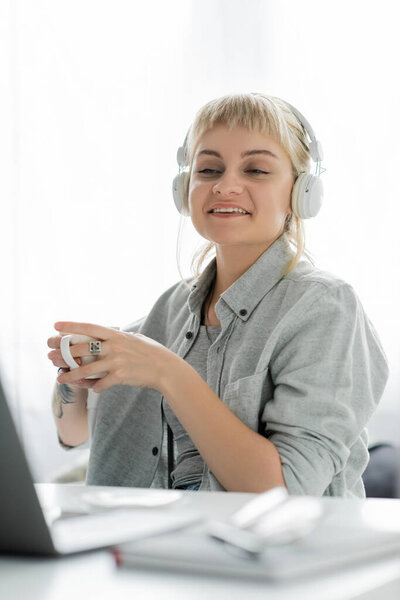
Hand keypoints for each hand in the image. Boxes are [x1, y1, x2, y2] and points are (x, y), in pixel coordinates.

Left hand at [53, 321, 174, 393]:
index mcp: (116, 335)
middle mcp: (114, 346)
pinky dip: (93, 387)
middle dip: (63, 353)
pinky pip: (100, 384)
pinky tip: (90, 388)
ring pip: (86, 370)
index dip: (71, 326)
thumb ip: (118, 336)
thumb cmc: (151, 352)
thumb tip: (106, 332)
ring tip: (59, 378)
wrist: (165, 368)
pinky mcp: (120, 377)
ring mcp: (116, 362)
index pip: (89, 328)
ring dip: (70, 375)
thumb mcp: (134, 338)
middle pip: (82, 349)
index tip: (56, 325)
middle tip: (50, 356)